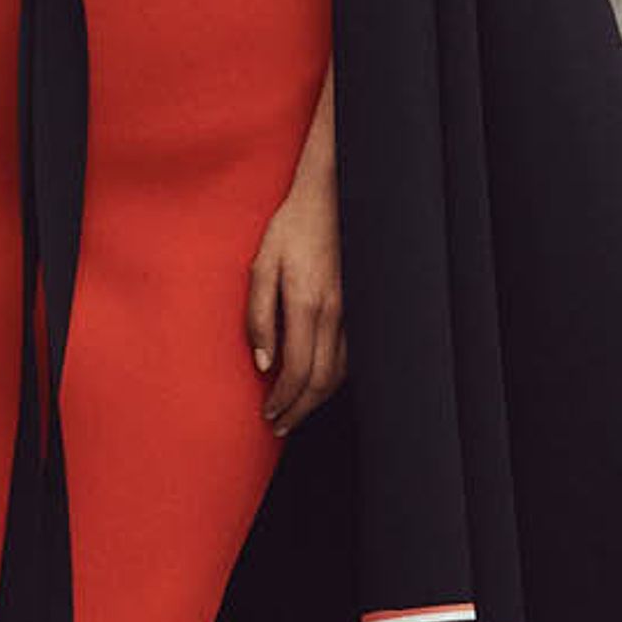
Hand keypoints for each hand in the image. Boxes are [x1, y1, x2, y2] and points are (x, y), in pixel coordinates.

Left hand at [245, 167, 346, 435]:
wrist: (333, 196)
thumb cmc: (291, 227)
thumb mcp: (261, 265)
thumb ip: (258, 316)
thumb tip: (262, 362)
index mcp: (308, 304)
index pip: (298, 371)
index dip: (283, 400)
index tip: (267, 414)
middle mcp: (337, 314)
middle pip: (322, 381)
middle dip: (299, 409)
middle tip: (279, 425)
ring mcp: (354, 311)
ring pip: (341, 372)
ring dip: (317, 399)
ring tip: (295, 411)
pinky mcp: (362, 306)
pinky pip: (352, 355)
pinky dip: (334, 378)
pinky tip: (318, 383)